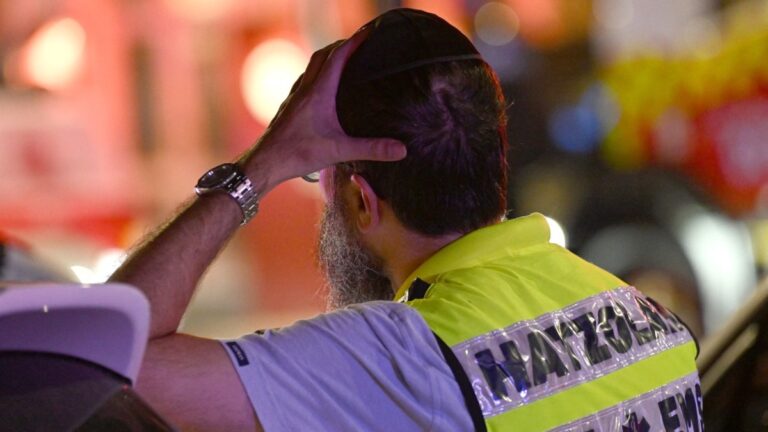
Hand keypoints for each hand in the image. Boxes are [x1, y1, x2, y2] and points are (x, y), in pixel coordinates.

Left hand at [240, 28, 406, 192]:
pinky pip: (303, 83)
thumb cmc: (297, 154)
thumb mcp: (340, 151)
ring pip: (311, 68)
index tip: (368, 33)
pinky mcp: (289, 109)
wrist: (265, 163)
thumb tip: (401, 149)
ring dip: (327, 58)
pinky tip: (321, 88)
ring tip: (342, 60)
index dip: (354, 42)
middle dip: (341, 45)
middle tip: (358, 43)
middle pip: (323, 56)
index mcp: (318, 92)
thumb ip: (372, 149)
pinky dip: (316, 76)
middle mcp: (305, 90)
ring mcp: (294, 98)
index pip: (338, 57)